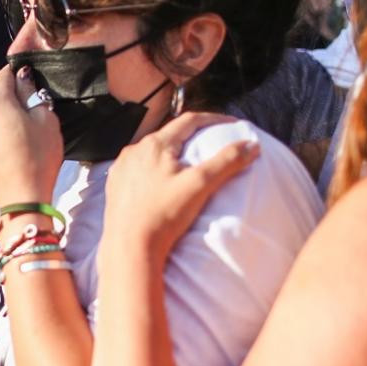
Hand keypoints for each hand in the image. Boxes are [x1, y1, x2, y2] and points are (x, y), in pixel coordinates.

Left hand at [0, 65, 62, 210]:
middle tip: (31, 109)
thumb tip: (24, 78)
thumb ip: (32, 93)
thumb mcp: (45, 119)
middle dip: (11, 96)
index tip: (30, 81)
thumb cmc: (37, 158)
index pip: (4, 74)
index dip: (19, 74)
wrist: (20, 199)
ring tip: (22, 129)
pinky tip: (10, 144)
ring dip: (2, 114)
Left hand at [102, 113, 258, 260]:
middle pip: (169, 134)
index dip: (214, 119)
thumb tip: (251, 145)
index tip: (233, 124)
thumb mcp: (200, 185)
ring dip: (172, 151)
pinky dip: (155, 167)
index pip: (189, 120)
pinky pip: (139, 167)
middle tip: (213, 140)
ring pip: (152, 151)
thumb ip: (226, 162)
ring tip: (189, 159)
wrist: (129, 247)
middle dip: (193, 134)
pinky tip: (162, 178)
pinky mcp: (114, 184)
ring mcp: (121, 167)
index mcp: (154, 145)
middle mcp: (133, 150)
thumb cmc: (164, 215)